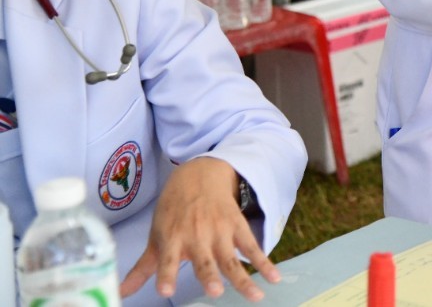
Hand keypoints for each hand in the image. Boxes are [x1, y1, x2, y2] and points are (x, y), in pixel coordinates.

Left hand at [120, 157, 278, 301]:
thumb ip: (142, 269)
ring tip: (254, 296)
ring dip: (244, 277)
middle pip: (205, 261)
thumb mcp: (157, 236)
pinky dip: (264, 262)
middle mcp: (196, 236)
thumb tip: (119, 294)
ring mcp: (219, 231)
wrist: (200, 176)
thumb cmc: (174, 211)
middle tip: (216, 292)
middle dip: (210, 275)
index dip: (166, 275)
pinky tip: (273, 277)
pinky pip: (252, 247)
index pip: (166, 261)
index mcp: (172, 239)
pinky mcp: (237, 227)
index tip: (165, 291)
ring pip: (232, 258)